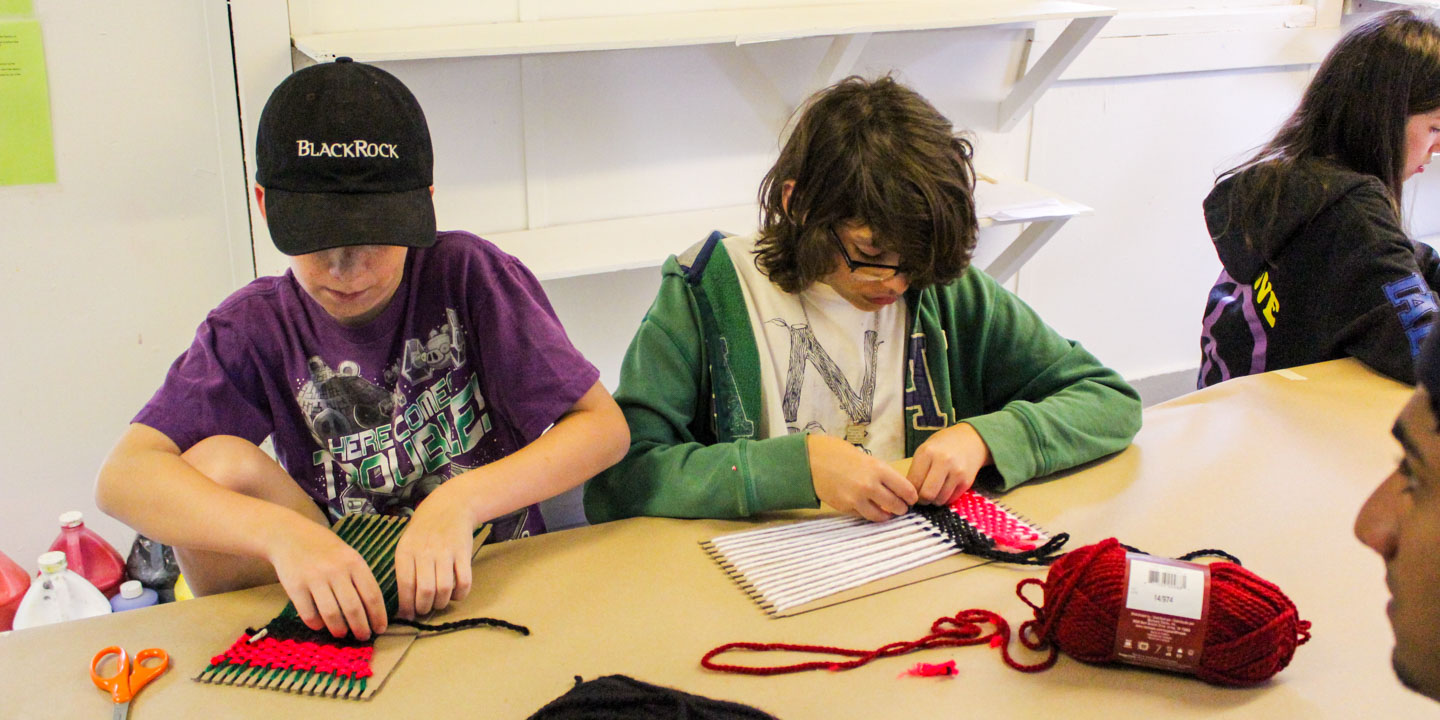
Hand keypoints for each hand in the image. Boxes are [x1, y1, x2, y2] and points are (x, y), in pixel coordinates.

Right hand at [267, 519, 386, 640]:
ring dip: (339, 630)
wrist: (288, 535)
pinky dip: (317, 624)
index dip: (378, 616)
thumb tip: (372, 609)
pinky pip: (309, 614)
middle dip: (361, 628)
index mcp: (354, 561)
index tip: (380, 629)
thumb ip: (359, 576)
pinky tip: (320, 625)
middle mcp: (336, 570)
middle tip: (363, 637)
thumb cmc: (323, 548)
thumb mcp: (347, 554)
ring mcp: (314, 578)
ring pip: (332, 614)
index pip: (372, 595)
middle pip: (353, 609)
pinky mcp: (295, 586)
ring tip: (342, 634)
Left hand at [394, 482, 478, 619]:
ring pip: (444, 588)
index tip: (408, 615)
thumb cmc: (423, 531)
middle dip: (424, 608)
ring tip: (438, 603)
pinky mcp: (463, 553)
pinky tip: (456, 595)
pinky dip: (460, 594)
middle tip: (424, 610)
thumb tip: (403, 604)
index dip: (407, 606)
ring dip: (441, 603)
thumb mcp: (406, 544)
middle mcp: (425, 551)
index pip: (405, 585)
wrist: (450, 506)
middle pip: (425, 591)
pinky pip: (464, 581)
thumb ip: (404, 570)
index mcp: (406, 551)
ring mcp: (446, 552)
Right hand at [807, 434, 917, 521]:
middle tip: (903, 508)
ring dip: (887, 515)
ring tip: (889, 513)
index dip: (911, 496)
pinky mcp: (846, 507)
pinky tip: (871, 509)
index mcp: (878, 469)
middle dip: (902, 508)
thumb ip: (881, 473)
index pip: (905, 489)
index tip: (912, 498)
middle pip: (896, 505)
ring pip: (881, 516)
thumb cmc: (839, 454)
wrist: (812, 460)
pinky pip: (864, 515)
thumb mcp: (866, 458)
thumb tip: (896, 488)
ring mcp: (857, 499)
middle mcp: (870, 486)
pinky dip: (870, 513)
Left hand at [908, 423, 991, 504]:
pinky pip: (951, 499)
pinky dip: (945, 498)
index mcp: (927, 452)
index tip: (911, 492)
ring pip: (939, 500)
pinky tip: (944, 488)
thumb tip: (908, 494)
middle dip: (922, 500)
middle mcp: (943, 461)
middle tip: (922, 497)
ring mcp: (957, 472)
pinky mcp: (967, 481)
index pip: (913, 482)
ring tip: (934, 491)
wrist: (970, 440)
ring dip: (934, 500)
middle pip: (927, 494)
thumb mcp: (925, 450)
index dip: (910, 492)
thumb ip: (916, 469)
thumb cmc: (941, 446)